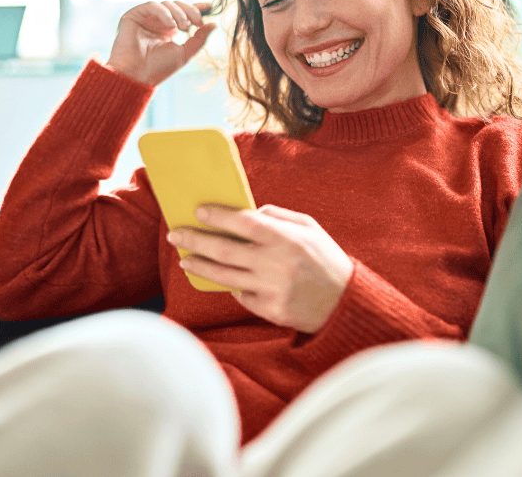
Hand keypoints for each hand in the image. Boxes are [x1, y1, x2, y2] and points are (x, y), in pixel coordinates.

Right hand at [106, 0, 215, 86]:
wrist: (137, 76)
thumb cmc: (158, 68)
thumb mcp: (185, 53)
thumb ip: (199, 39)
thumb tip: (214, 24)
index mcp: (169, 30)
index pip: (184, 13)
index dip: (197, 7)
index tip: (210, 6)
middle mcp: (157, 22)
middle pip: (177, 5)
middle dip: (190, 11)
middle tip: (197, 23)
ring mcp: (146, 18)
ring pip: (167, 4)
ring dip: (179, 14)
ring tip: (183, 28)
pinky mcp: (134, 15)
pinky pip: (152, 5)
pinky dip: (164, 12)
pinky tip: (171, 25)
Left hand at [166, 205, 354, 332]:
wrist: (345, 303)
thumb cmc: (326, 259)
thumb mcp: (310, 228)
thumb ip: (279, 216)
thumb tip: (249, 211)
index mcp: (286, 239)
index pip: (243, 223)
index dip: (218, 216)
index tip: (198, 211)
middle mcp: (276, 264)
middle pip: (224, 250)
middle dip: (195, 240)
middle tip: (176, 234)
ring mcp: (271, 290)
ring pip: (224, 276)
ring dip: (200, 266)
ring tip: (184, 259)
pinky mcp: (269, 310)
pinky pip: (240, 295)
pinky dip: (230, 285)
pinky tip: (222, 278)